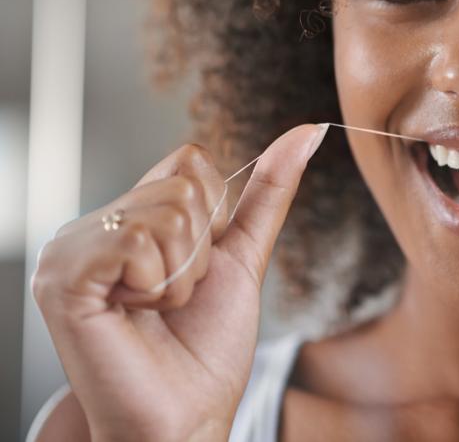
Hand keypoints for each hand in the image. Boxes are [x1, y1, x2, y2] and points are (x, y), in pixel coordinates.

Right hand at [31, 123, 326, 441]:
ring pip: (168, 212)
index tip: (195, 269)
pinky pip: (138, 242)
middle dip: (201, 249)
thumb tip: (307, 132)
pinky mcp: (63, 278)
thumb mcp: (243, 256)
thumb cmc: (206, 348)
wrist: (186, 414)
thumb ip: (269, 192)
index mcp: (127, 219)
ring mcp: (69, 251)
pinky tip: (133, 316)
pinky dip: (157, 284)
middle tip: (173, 298)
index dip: (214, 217)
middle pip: (183, 184)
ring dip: (182, 272)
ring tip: (155, 310)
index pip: (190, 161)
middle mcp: (90, 228)